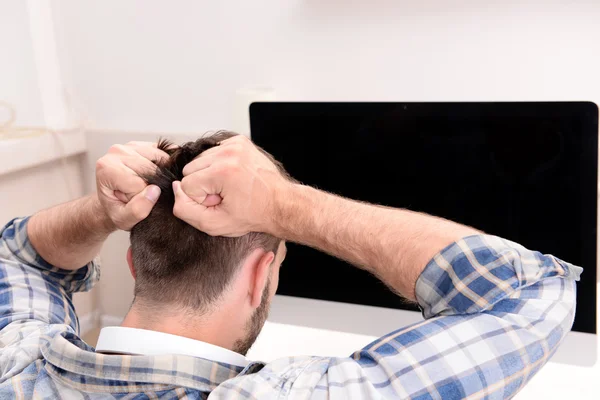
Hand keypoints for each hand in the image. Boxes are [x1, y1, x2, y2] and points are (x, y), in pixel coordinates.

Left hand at [96, 142, 168, 229]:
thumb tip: (155, 190)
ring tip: (147, 185)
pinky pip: (163, 152)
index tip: (133, 200)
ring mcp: (130, 145)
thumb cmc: (117, 209)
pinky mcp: (143, 144)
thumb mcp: (124, 219)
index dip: (141, 196)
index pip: (138, 183)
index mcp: (107, 168)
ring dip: (161, 175)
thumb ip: (138, 209)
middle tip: (141, 193)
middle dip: (153, 185)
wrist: (113, 201)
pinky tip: (158, 175)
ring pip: (160, 159)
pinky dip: (166, 165)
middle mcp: (116, 152)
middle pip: (150, 169)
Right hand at [173, 135, 288, 235]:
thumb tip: (176, 188)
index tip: (220, 203)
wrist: (280, 204)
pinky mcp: (239, 140)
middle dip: (204, 185)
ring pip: (200, 159)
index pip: (187, 185)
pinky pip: (212, 151)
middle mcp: (229, 153)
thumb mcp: (214, 224)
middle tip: (225, 195)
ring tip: (230, 186)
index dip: (201, 199)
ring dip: (210, 174)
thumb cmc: (253, 215)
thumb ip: (185, 210)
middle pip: (190, 169)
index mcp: (223, 172)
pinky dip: (218, 164)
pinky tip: (233, 176)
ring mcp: (235, 144)